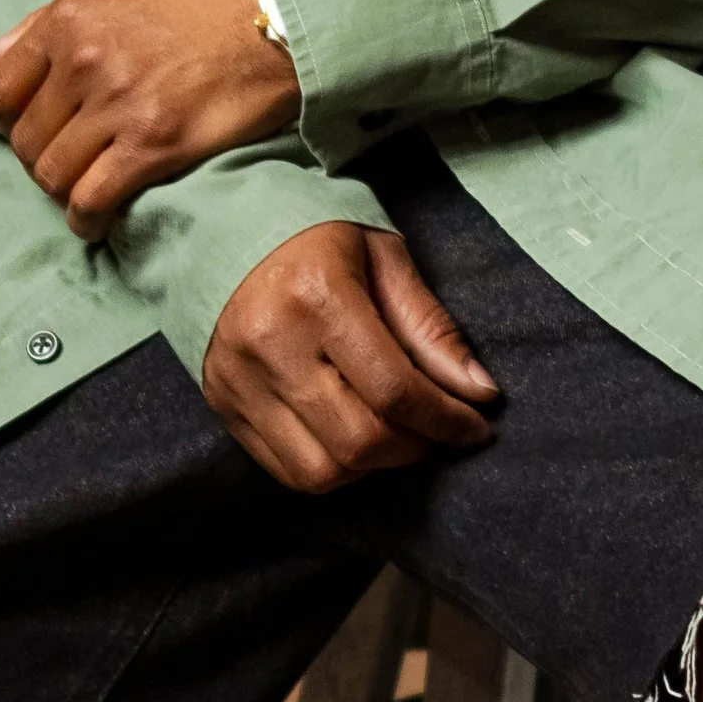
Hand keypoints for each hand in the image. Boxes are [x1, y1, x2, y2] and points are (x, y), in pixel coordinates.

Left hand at [0, 0, 298, 238]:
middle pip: (27, 137)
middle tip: (67, 162)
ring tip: (82, 191)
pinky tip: (95, 222)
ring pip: (53, 173)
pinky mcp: (154, 146)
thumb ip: (48, 21)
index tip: (39, 125)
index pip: (3, 87)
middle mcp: (84, 62)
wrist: (280, 17)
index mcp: (70, 19)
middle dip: (40, 157)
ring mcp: (118, 106)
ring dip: (62, 191)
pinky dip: (86, 220)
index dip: (16, 115)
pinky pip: (92, 199)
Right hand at [204, 221, 500, 492]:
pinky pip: (285, 471)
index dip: (446, 421)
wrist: (228, 229)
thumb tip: (479, 392)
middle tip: (436, 430)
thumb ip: (431, 327)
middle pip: (359, 442)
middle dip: (414, 448)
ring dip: (372, 466)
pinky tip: (349, 435)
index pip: (395, 390)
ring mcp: (239, 380)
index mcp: (317, 296)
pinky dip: (331, 468)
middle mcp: (271, 345)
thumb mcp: (386, 259)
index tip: (476, 427)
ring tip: (392, 432)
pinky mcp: (223, 403)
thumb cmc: (319, 240)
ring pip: (321, 472)